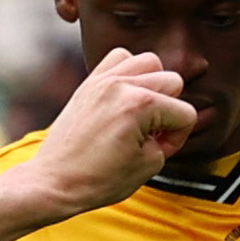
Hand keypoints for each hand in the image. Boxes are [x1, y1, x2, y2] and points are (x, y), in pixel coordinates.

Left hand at [17, 49, 195, 218]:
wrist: (54, 182)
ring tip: (141, 112)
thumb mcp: (148, 166)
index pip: (185, 112)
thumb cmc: (95, 180)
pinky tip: (124, 96)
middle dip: (169, 110)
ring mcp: (103, 80)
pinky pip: (119, 57)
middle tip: (152, 134)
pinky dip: (127, 71)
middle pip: (172, 82)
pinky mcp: (89, 83)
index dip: (178, 137)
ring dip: (153, 85)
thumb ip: (168, 141)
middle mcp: (122, 85)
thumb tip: (170, 126)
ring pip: (149, 62)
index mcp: (141, 106)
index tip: (160, 150)